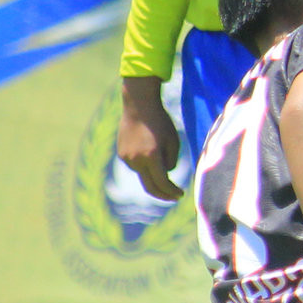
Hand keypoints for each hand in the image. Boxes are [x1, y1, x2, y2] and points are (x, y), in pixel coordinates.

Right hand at [117, 76, 182, 200]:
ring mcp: (126, 158)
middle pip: (149, 187)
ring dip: (154, 172)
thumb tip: (165, 174)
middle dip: (163, 195)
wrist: (138, 106)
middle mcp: (136, 160)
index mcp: (151, 157)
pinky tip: (149, 147)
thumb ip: (171, 162)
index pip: (162, 183)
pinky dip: (145, 164)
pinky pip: (136, 165)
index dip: (172, 191)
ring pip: (143, 174)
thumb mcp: (173, 141)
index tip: (180, 195)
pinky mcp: (121, 154)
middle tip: (173, 197)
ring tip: (160, 151)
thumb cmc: (161, 122)